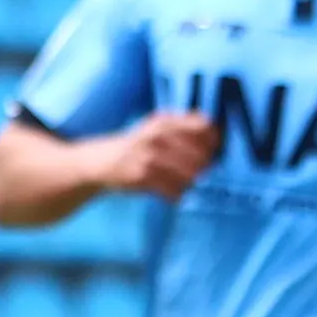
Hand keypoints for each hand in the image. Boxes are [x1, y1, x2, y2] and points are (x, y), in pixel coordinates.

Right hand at [97, 109, 221, 199]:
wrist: (100, 161)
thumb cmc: (136, 144)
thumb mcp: (156, 126)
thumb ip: (183, 124)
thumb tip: (215, 130)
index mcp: (165, 121)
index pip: (205, 127)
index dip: (214, 141)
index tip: (212, 151)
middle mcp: (158, 136)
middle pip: (201, 154)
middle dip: (205, 166)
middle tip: (200, 171)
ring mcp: (150, 157)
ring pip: (190, 174)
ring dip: (192, 182)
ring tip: (187, 182)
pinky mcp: (142, 177)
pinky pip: (174, 190)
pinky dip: (178, 194)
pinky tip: (174, 193)